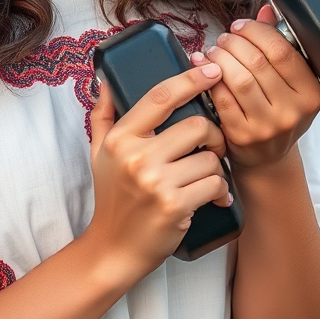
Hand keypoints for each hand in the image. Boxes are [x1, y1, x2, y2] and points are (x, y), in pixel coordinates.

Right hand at [85, 65, 230, 281]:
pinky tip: (214, 197)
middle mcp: (136, 157)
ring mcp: (156, 183)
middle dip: (213, 134)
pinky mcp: (175, 206)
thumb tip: (106, 81)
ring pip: (210, 158)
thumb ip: (103, 115)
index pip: (160, 97)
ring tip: (208, 175)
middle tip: (212, 146)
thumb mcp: (98, 153)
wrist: (114, 248)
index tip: (211, 71)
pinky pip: (215, 184)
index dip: (190, 79)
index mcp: (120, 138)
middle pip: (196, 126)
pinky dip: (220, 190)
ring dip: (217, 166)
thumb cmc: (112, 197)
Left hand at [190, 5, 319, 173]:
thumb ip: (279, 46)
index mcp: (312, 93)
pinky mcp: (242, 136)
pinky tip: (202, 68)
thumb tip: (265, 10)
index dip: (256, 32)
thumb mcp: (288, 83)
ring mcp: (267, 126)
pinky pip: (221, 98)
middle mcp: (293, 111)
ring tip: (213, 51)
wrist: (268, 160)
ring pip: (238, 78)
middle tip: (222, 39)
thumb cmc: (277, 112)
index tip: (240, 26)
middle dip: (234, 43)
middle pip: (257, 62)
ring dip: (219, 57)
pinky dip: (208, 78)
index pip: (282, 51)